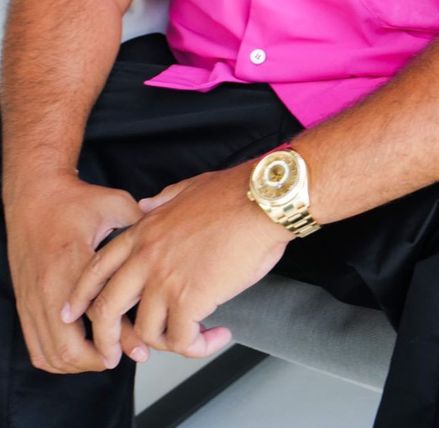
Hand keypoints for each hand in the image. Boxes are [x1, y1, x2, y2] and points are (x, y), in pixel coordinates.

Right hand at [4, 173, 145, 373]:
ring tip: (102, 357)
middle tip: (119, 357)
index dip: (120, 337)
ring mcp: (33, 299)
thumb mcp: (113, 205)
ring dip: (78, 363)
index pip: (98, 314)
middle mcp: (49, 287)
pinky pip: (36, 346)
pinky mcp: (24, 303)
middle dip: (98, 359)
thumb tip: (169, 239)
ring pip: (51, 353)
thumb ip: (140, 225)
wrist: (34, 195)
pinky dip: (55, 358)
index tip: (137, 349)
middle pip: (69, 346)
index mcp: (73, 264)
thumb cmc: (72, 201)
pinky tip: (76, 353)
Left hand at [61, 164, 290, 365]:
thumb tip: (146, 206)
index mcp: (145, 231)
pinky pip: (182, 340)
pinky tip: (218, 335)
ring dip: (168, 342)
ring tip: (193, 337)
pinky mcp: (190, 299)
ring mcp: (165, 280)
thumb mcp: (187, 190)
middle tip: (115, 353)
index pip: (98, 267)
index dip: (82, 294)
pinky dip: (199, 346)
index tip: (74, 312)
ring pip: (145, 332)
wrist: (260, 202)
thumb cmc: (234, 194)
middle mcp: (147, 257)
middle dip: (106, 337)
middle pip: (107, 308)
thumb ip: (161, 202)